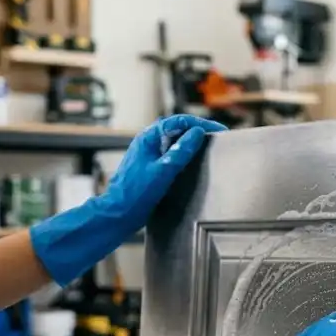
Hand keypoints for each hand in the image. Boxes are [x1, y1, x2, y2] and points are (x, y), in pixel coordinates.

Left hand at [29, 114, 227, 285]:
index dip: (200, 123)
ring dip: (191, 143)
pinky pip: (171, 155)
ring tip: (209, 149)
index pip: (179, 121)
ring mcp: (149, 155)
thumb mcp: (163, 171)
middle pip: (177, 129)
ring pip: (174, 142)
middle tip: (216, 138)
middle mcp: (148, 143)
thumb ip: (181, 152)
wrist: (118, 214)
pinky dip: (184, 156)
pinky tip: (193, 164)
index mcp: (148, 138)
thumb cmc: (135, 194)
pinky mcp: (151, 168)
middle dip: (198, 131)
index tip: (218, 130)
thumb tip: (197, 133)